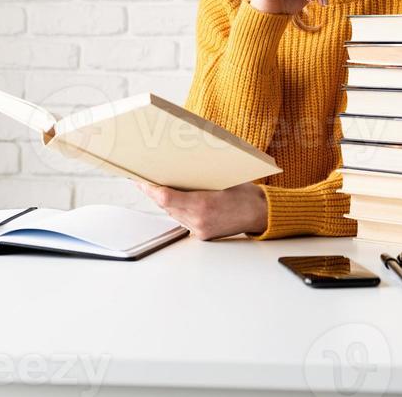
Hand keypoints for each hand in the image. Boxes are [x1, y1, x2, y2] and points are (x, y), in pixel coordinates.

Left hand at [134, 180, 268, 240]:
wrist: (260, 213)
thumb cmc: (245, 193)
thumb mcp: (223, 177)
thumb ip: (200, 177)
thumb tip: (179, 165)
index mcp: (203, 204)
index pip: (166, 198)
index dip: (150, 189)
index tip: (140, 180)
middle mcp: (199, 220)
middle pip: (166, 206)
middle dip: (153, 193)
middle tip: (142, 179)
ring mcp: (200, 229)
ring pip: (173, 214)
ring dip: (164, 201)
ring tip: (155, 186)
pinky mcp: (203, 235)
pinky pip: (183, 220)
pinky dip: (177, 209)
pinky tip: (175, 199)